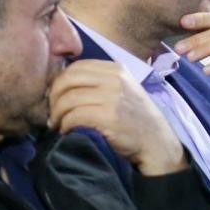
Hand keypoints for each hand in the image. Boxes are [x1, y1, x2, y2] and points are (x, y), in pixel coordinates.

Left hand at [48, 60, 185, 175]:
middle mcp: (115, 79)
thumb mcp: (123, 90)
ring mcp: (112, 97)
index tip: (57, 98)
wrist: (157, 142)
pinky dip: (65, 126)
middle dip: (53, 97)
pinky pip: (74, 116)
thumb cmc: (135, 118)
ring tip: (58, 124)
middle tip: (52, 112)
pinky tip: (67, 131)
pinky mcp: (108, 117)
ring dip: (57, 114)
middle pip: (67, 80)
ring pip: (67, 99)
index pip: (76, 67)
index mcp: (116, 69)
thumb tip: (62, 83)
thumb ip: (100, 81)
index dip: (60, 82)